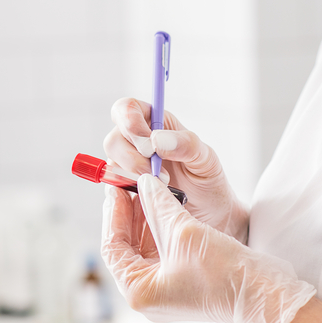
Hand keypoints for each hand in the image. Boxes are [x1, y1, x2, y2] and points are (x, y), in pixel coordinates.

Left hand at [101, 174, 315, 322]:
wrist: (264, 294)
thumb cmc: (222, 273)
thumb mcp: (183, 231)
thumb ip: (158, 205)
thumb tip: (144, 183)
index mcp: (138, 291)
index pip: (112, 247)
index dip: (113, 214)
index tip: (115, 188)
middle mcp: (148, 295)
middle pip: (127, 247)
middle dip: (131, 214)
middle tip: (132, 185)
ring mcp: (166, 290)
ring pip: (147, 247)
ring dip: (148, 219)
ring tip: (151, 190)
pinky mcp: (184, 283)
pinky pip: (165, 252)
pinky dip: (164, 229)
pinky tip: (169, 205)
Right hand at [103, 98, 245, 240]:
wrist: (210, 214)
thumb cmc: (208, 181)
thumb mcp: (206, 159)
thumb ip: (186, 144)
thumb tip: (157, 140)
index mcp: (155, 123)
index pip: (127, 109)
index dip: (130, 121)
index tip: (149, 144)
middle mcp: (136, 142)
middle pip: (113, 139)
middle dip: (131, 157)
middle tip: (156, 172)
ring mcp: (128, 166)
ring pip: (112, 164)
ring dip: (133, 176)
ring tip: (163, 185)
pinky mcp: (125, 188)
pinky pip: (114, 187)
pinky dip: (129, 192)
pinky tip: (151, 196)